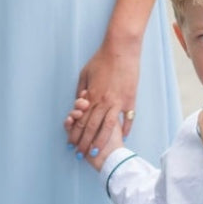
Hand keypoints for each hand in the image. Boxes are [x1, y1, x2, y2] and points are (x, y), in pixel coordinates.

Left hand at [67, 40, 140, 157]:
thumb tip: (78, 102)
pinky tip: (123, 138)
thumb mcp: (85, 73)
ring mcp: (118, 102)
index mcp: (91, 95)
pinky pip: (128, 118)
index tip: (72, 144)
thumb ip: (81, 90)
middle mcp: (103, 101)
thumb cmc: (101, 59)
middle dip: (85, 142)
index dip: (76, 134)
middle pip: (92, 127)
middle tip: (81, 154)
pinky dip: (126, 129)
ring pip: (107, 127)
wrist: (121, 50)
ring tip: (96, 152)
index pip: (81, 120)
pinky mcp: (131, 100)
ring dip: (101, 141)